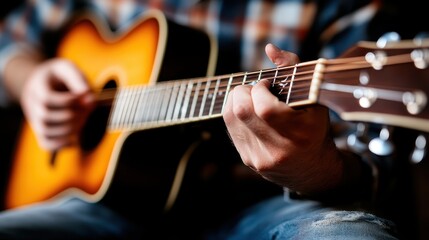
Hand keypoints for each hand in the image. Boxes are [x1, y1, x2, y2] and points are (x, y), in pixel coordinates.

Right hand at [20, 58, 94, 150]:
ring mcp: (35, 119)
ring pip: (45, 132)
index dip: (67, 101)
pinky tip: (75, 140)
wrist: (43, 81)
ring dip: (68, 130)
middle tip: (85, 110)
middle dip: (70, 116)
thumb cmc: (59, 75)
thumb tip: (90, 99)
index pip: (47, 99)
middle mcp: (32, 104)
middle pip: (45, 116)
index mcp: (37, 86)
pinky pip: (46, 143)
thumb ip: (79, 80)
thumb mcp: (68, 68)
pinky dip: (61, 145)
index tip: (80, 96)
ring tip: (81, 121)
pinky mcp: (42, 130)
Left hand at [223, 44, 343, 193]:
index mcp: (300, 134)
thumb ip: (294, 68)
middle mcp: (278, 150)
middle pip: (242, 111)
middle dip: (243, 91)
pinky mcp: (249, 160)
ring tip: (250, 98)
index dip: (260, 89)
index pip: (264, 107)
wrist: (310, 169)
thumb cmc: (313, 127)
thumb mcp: (313, 98)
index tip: (267, 84)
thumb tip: (269, 48)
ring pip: (231, 118)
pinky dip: (235, 113)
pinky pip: (231, 128)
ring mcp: (261, 158)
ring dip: (236, 100)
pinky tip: (248, 112)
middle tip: (255, 89)